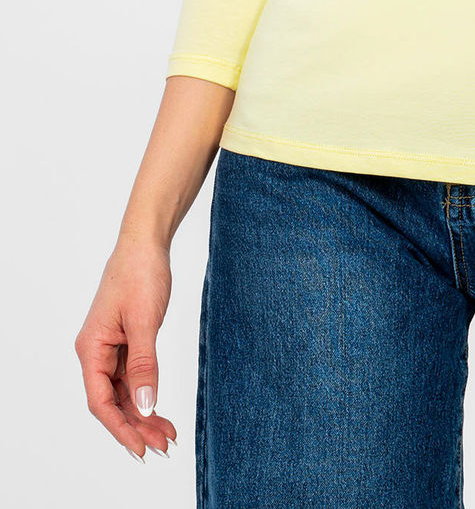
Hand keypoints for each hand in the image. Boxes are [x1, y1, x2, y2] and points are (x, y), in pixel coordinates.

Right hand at [75, 236, 176, 462]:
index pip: (101, 401)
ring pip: (124, 392)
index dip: (120, 428)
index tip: (141, 448)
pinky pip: (133, 376)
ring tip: (167, 433)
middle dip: (136, 425)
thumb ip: (144, 365)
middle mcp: (96, 351)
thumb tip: (144, 406)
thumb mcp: (143, 321)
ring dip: (144, 413)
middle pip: (113, 401)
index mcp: (91, 348)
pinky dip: (147, 393)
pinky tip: (160, 408)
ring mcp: (111, 347)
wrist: (146, 242)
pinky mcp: (126, 341)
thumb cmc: (140, 273)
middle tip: (163, 444)